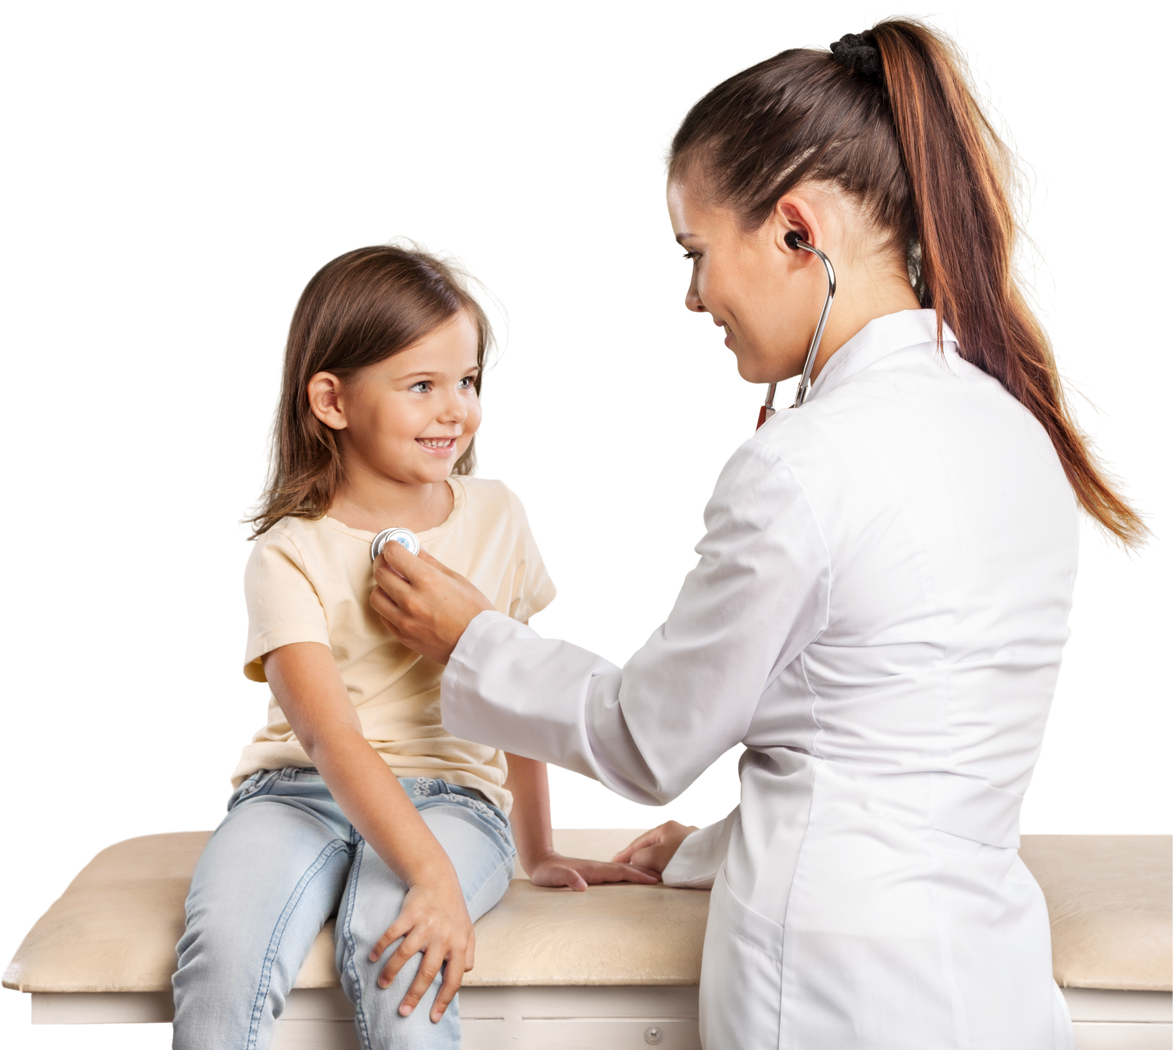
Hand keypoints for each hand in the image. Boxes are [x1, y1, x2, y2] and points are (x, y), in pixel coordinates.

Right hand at [367, 872, 475, 1023]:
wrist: (438, 878)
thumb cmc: (452, 907)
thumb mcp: (468, 929)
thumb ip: (469, 952)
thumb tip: (466, 972)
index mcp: (459, 944)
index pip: (454, 978)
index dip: (444, 1000)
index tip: (433, 1017)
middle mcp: (443, 936)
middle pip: (427, 972)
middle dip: (414, 995)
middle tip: (403, 1011)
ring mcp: (426, 925)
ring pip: (405, 955)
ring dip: (391, 972)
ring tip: (383, 985)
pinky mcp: (410, 914)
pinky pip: (392, 934)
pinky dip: (381, 947)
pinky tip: (374, 957)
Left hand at [370, 539, 495, 664]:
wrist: (480, 645)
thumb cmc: (474, 611)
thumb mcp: (456, 579)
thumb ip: (430, 563)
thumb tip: (414, 550)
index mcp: (427, 580)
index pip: (394, 554)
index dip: (392, 546)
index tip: (393, 546)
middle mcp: (411, 599)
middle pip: (380, 573)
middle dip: (383, 562)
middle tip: (390, 561)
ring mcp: (405, 620)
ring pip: (375, 596)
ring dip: (382, 586)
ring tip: (394, 585)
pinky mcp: (403, 635)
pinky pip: (383, 616)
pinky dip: (387, 606)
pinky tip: (398, 603)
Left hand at [528, 850, 661, 891]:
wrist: (541, 861)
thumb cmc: (547, 872)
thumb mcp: (554, 877)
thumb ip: (568, 879)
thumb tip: (582, 885)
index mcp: (593, 870)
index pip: (619, 871)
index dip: (636, 875)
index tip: (652, 879)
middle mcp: (597, 867)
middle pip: (625, 868)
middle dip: (644, 872)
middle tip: (663, 877)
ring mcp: (596, 869)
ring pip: (622, 869)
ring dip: (638, 872)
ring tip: (654, 876)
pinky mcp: (594, 873)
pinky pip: (615, 873)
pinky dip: (628, 874)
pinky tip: (632, 878)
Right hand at [610, 817, 700, 875]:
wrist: (721, 859)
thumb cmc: (691, 856)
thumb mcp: (657, 857)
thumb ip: (640, 858)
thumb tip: (635, 862)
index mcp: (664, 825)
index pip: (638, 842)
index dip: (625, 855)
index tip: (614, 863)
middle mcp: (675, 827)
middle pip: (650, 846)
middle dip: (641, 859)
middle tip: (630, 871)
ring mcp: (686, 837)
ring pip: (663, 852)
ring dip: (656, 863)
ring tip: (649, 875)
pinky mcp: (695, 848)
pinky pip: (674, 856)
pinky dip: (669, 864)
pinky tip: (668, 872)